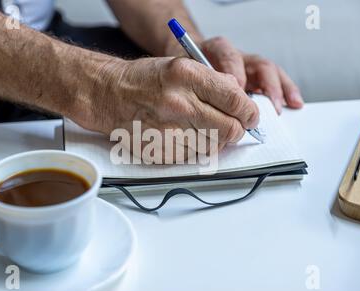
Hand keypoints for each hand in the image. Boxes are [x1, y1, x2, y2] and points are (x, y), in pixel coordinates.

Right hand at [72, 56, 258, 161]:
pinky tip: (183, 135)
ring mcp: (168, 130)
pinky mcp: (160, 151)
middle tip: (233, 126)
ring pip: (214, 146)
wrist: (108, 94)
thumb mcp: (181, 65)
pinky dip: (195, 149)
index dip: (249, 111)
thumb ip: (213, 81)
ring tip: (201, 128)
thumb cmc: (144, 80)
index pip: (235, 100)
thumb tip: (239, 98)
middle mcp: (178, 103)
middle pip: (230, 129)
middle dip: (237, 129)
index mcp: (186, 76)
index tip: (251, 116)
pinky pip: (193, 157)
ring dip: (215, 140)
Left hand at [167, 36, 303, 113]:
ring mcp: (249, 65)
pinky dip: (287, 92)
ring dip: (278, 90)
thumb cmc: (187, 71)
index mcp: (216, 49)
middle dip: (263, 85)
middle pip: (256, 64)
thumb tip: (198, 104)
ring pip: (269, 71)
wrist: (190, 60)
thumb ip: (192, 81)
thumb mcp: (184, 72)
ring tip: (280, 107)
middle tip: (260, 108)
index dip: (234, 73)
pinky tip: (294, 103)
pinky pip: (277, 80)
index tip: (236, 90)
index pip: (228, 56)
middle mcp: (237, 56)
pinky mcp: (258, 75)